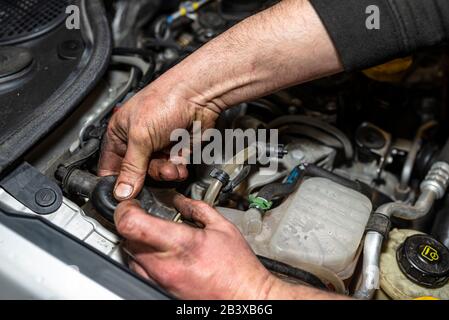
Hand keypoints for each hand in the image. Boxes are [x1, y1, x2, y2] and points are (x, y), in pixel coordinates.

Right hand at [98, 81, 219, 199]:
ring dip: (164, 173)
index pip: (109, 167)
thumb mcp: (140, 136)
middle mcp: (137, 142)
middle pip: (135, 175)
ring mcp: (157, 147)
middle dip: (147, 175)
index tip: (123, 195)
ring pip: (156, 175)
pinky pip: (172, 171)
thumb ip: (131, 167)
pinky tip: (179, 165)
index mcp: (119, 134)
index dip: (116, 183)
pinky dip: (177, 171)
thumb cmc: (165, 101)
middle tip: (155, 168)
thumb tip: (121, 191)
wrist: (198, 96)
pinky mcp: (176, 151)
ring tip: (171, 164)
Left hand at [114, 195, 277, 299]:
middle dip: (134, 223)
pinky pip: (139, 270)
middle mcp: (165, 265)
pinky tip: (160, 252)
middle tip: (147, 216)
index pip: (133, 224)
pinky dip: (142, 258)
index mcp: (181, 244)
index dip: (126, 209)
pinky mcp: (160, 290)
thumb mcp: (222, 227)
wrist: (243, 296)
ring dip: (137, 241)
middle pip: (127, 238)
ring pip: (129, 255)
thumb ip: (198, 209)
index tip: (132, 204)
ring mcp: (161, 281)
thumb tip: (181, 201)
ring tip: (156, 235)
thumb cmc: (238, 268)